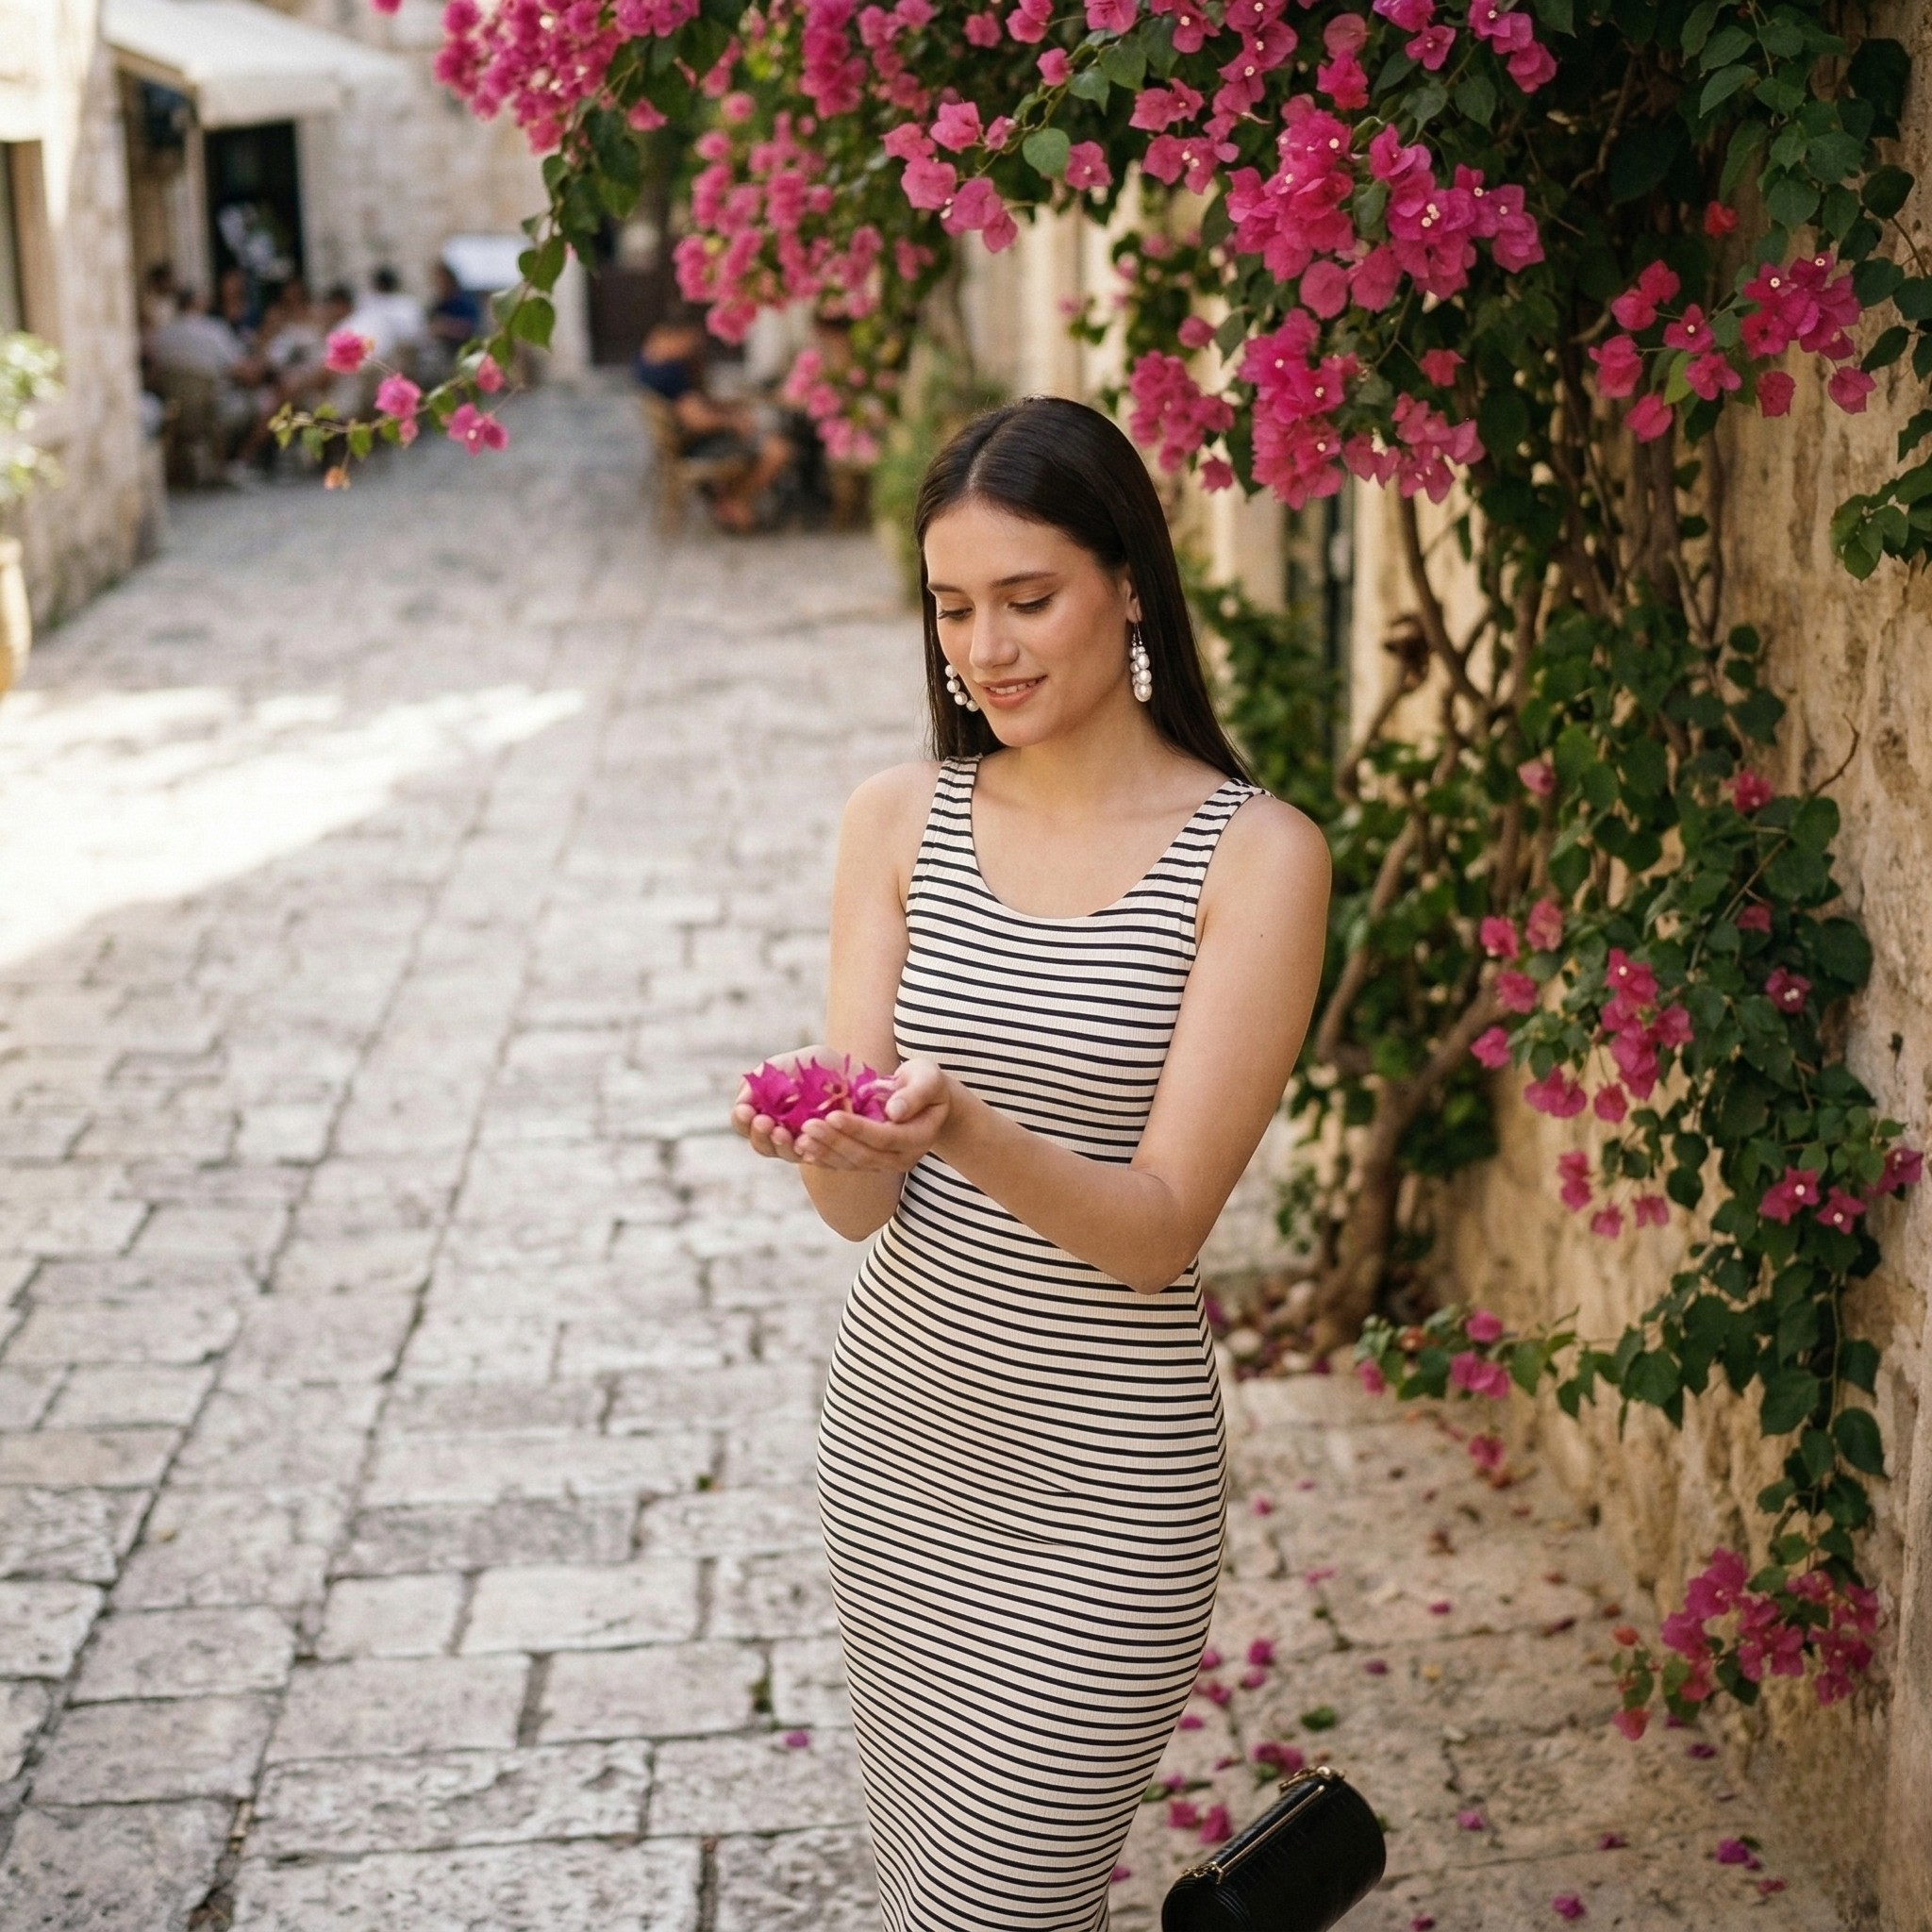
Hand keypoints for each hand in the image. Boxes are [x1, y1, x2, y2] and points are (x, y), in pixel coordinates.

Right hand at [730, 1045, 818, 1163]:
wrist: (851, 1067)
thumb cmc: (813, 1065)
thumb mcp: (785, 1064)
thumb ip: (761, 1079)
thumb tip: (743, 1102)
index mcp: (765, 1112)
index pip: (744, 1123)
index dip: (742, 1119)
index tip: (745, 1110)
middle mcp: (781, 1133)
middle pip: (762, 1144)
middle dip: (760, 1134)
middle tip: (764, 1122)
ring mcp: (803, 1143)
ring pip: (785, 1153)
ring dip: (781, 1144)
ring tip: (782, 1132)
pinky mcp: (827, 1148)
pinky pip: (815, 1155)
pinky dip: (809, 1149)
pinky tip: (807, 1139)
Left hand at [795, 1056, 951, 1172]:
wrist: (925, 1101)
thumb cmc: (925, 1082)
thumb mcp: (927, 1078)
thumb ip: (914, 1094)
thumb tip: (894, 1111)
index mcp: (919, 1138)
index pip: (885, 1137)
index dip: (858, 1129)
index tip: (832, 1115)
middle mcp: (903, 1158)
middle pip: (865, 1155)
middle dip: (834, 1141)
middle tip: (807, 1127)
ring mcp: (885, 1164)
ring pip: (852, 1163)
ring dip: (825, 1152)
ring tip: (800, 1138)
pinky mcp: (870, 1163)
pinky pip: (845, 1164)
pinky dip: (824, 1157)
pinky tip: (803, 1149)